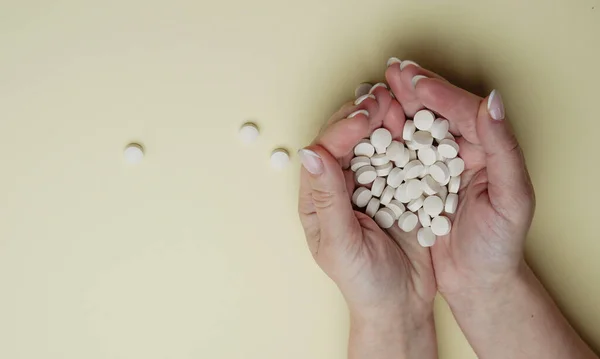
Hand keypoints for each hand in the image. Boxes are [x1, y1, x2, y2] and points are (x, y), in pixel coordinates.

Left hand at [297, 85, 436, 357]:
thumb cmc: (364, 282)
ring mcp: (370, 183)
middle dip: (363, 114)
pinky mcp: (399, 186)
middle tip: (383, 96)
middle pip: (346, 139)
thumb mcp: (342, 245)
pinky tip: (418, 123)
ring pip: (373, 141)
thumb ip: (328, 199)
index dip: (342, 131)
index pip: (325, 153)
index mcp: (319, 198)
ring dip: (385, 119)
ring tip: (399, 101)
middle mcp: (342, 184)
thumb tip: (310, 153)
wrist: (401, 303)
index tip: (364, 118)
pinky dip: (409, 137)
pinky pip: (401, 155)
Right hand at [385, 61, 535, 296]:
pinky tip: (368, 126)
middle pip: (436, 112)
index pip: (464, 111)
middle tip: (392, 70)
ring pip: (414, 129)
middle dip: (413, 90)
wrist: (477, 282)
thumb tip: (493, 101)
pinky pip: (398, 156)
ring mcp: (436, 166)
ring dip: (396, 107)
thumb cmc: (499, 245)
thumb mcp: (512, 198)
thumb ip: (503, 148)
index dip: (440, 94)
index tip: (416, 82)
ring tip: (376, 90)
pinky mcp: (415, 183)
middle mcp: (461, 152)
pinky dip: (383, 138)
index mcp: (487, 150)